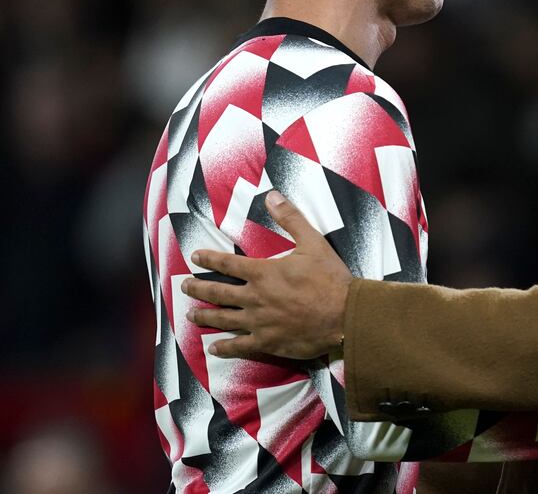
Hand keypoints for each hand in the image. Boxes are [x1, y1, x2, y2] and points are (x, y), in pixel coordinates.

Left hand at [181, 191, 350, 358]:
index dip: (209, 260)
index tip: (194, 257)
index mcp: (264, 273)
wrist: (345, 314)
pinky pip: (240, 346)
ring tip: (191, 314)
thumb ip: (291, 219)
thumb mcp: (313, 242)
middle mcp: (255, 298)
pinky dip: (225, 348)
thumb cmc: (330, 277)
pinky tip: (215, 348)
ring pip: (224, 320)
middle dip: (199, 289)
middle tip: (184, 287)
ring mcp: (260, 323)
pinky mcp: (269, 342)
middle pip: (219, 293)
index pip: (228, 264)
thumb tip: (272, 196)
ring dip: (206, 316)